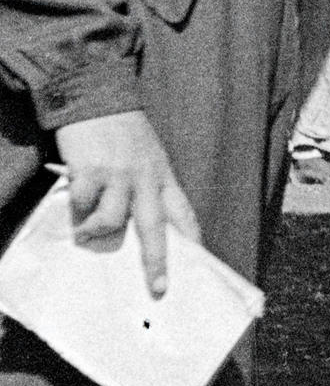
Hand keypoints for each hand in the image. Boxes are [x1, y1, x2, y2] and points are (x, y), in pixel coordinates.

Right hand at [54, 111, 199, 299]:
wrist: (99, 97)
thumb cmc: (124, 131)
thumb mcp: (149, 156)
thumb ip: (149, 187)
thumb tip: (138, 224)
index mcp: (163, 176)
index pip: (184, 213)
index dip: (192, 240)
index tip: (200, 265)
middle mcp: (146, 178)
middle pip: (156, 227)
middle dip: (157, 262)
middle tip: (159, 288)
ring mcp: (119, 175)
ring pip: (113, 220)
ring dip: (96, 232)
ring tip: (86, 233)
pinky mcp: (91, 170)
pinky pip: (83, 203)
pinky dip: (76, 209)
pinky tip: (74, 202)